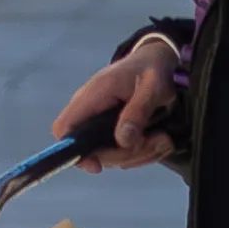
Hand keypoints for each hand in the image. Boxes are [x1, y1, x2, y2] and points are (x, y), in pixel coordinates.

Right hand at [56, 43, 183, 170]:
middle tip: (156, 140)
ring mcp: (102, 125)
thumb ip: (138, 112)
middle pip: (93, 152)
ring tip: (164, 138)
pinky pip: (125, 155)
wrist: (157, 61)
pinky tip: (162, 140)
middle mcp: (91, 113)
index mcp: (93, 97)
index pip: (64, 129)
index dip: (72, 152)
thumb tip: (123, 140)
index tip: (97, 165)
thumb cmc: (151, 69)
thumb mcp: (152, 87)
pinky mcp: (115, 133)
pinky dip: (146, 153)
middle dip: (127, 155)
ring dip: (142, 155)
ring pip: (112, 157)